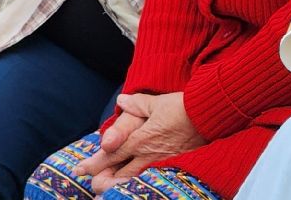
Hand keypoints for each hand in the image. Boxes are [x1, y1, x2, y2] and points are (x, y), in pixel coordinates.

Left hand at [75, 91, 203, 190]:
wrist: (212, 116)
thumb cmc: (185, 107)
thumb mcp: (158, 102)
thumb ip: (137, 104)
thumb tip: (121, 101)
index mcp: (141, 139)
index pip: (111, 154)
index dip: (93, 163)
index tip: (79, 169)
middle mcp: (148, 154)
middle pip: (120, 173)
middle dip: (103, 179)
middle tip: (92, 184)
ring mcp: (162, 162)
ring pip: (135, 179)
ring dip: (120, 184)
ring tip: (109, 189)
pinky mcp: (176, 164)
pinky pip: (153, 177)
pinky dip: (141, 181)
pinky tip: (139, 184)